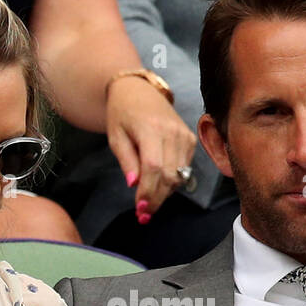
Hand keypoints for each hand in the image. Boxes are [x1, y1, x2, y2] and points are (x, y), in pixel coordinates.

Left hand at [104, 76, 196, 223]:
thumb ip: (127, 161)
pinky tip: (158, 183)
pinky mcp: (190, 139)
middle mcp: (172, 132)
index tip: (140, 209)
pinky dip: (172, 181)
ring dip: (164, 193)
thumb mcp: (115, 136)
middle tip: (144, 214)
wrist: (138, 90)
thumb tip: (134, 184)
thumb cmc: (122, 113)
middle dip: (157, 199)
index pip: (154, 167)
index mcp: (151, 128)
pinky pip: (184, 168)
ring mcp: (184, 135)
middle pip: (169, 176)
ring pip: (179, 176)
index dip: (149, 192)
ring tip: (149, 201)